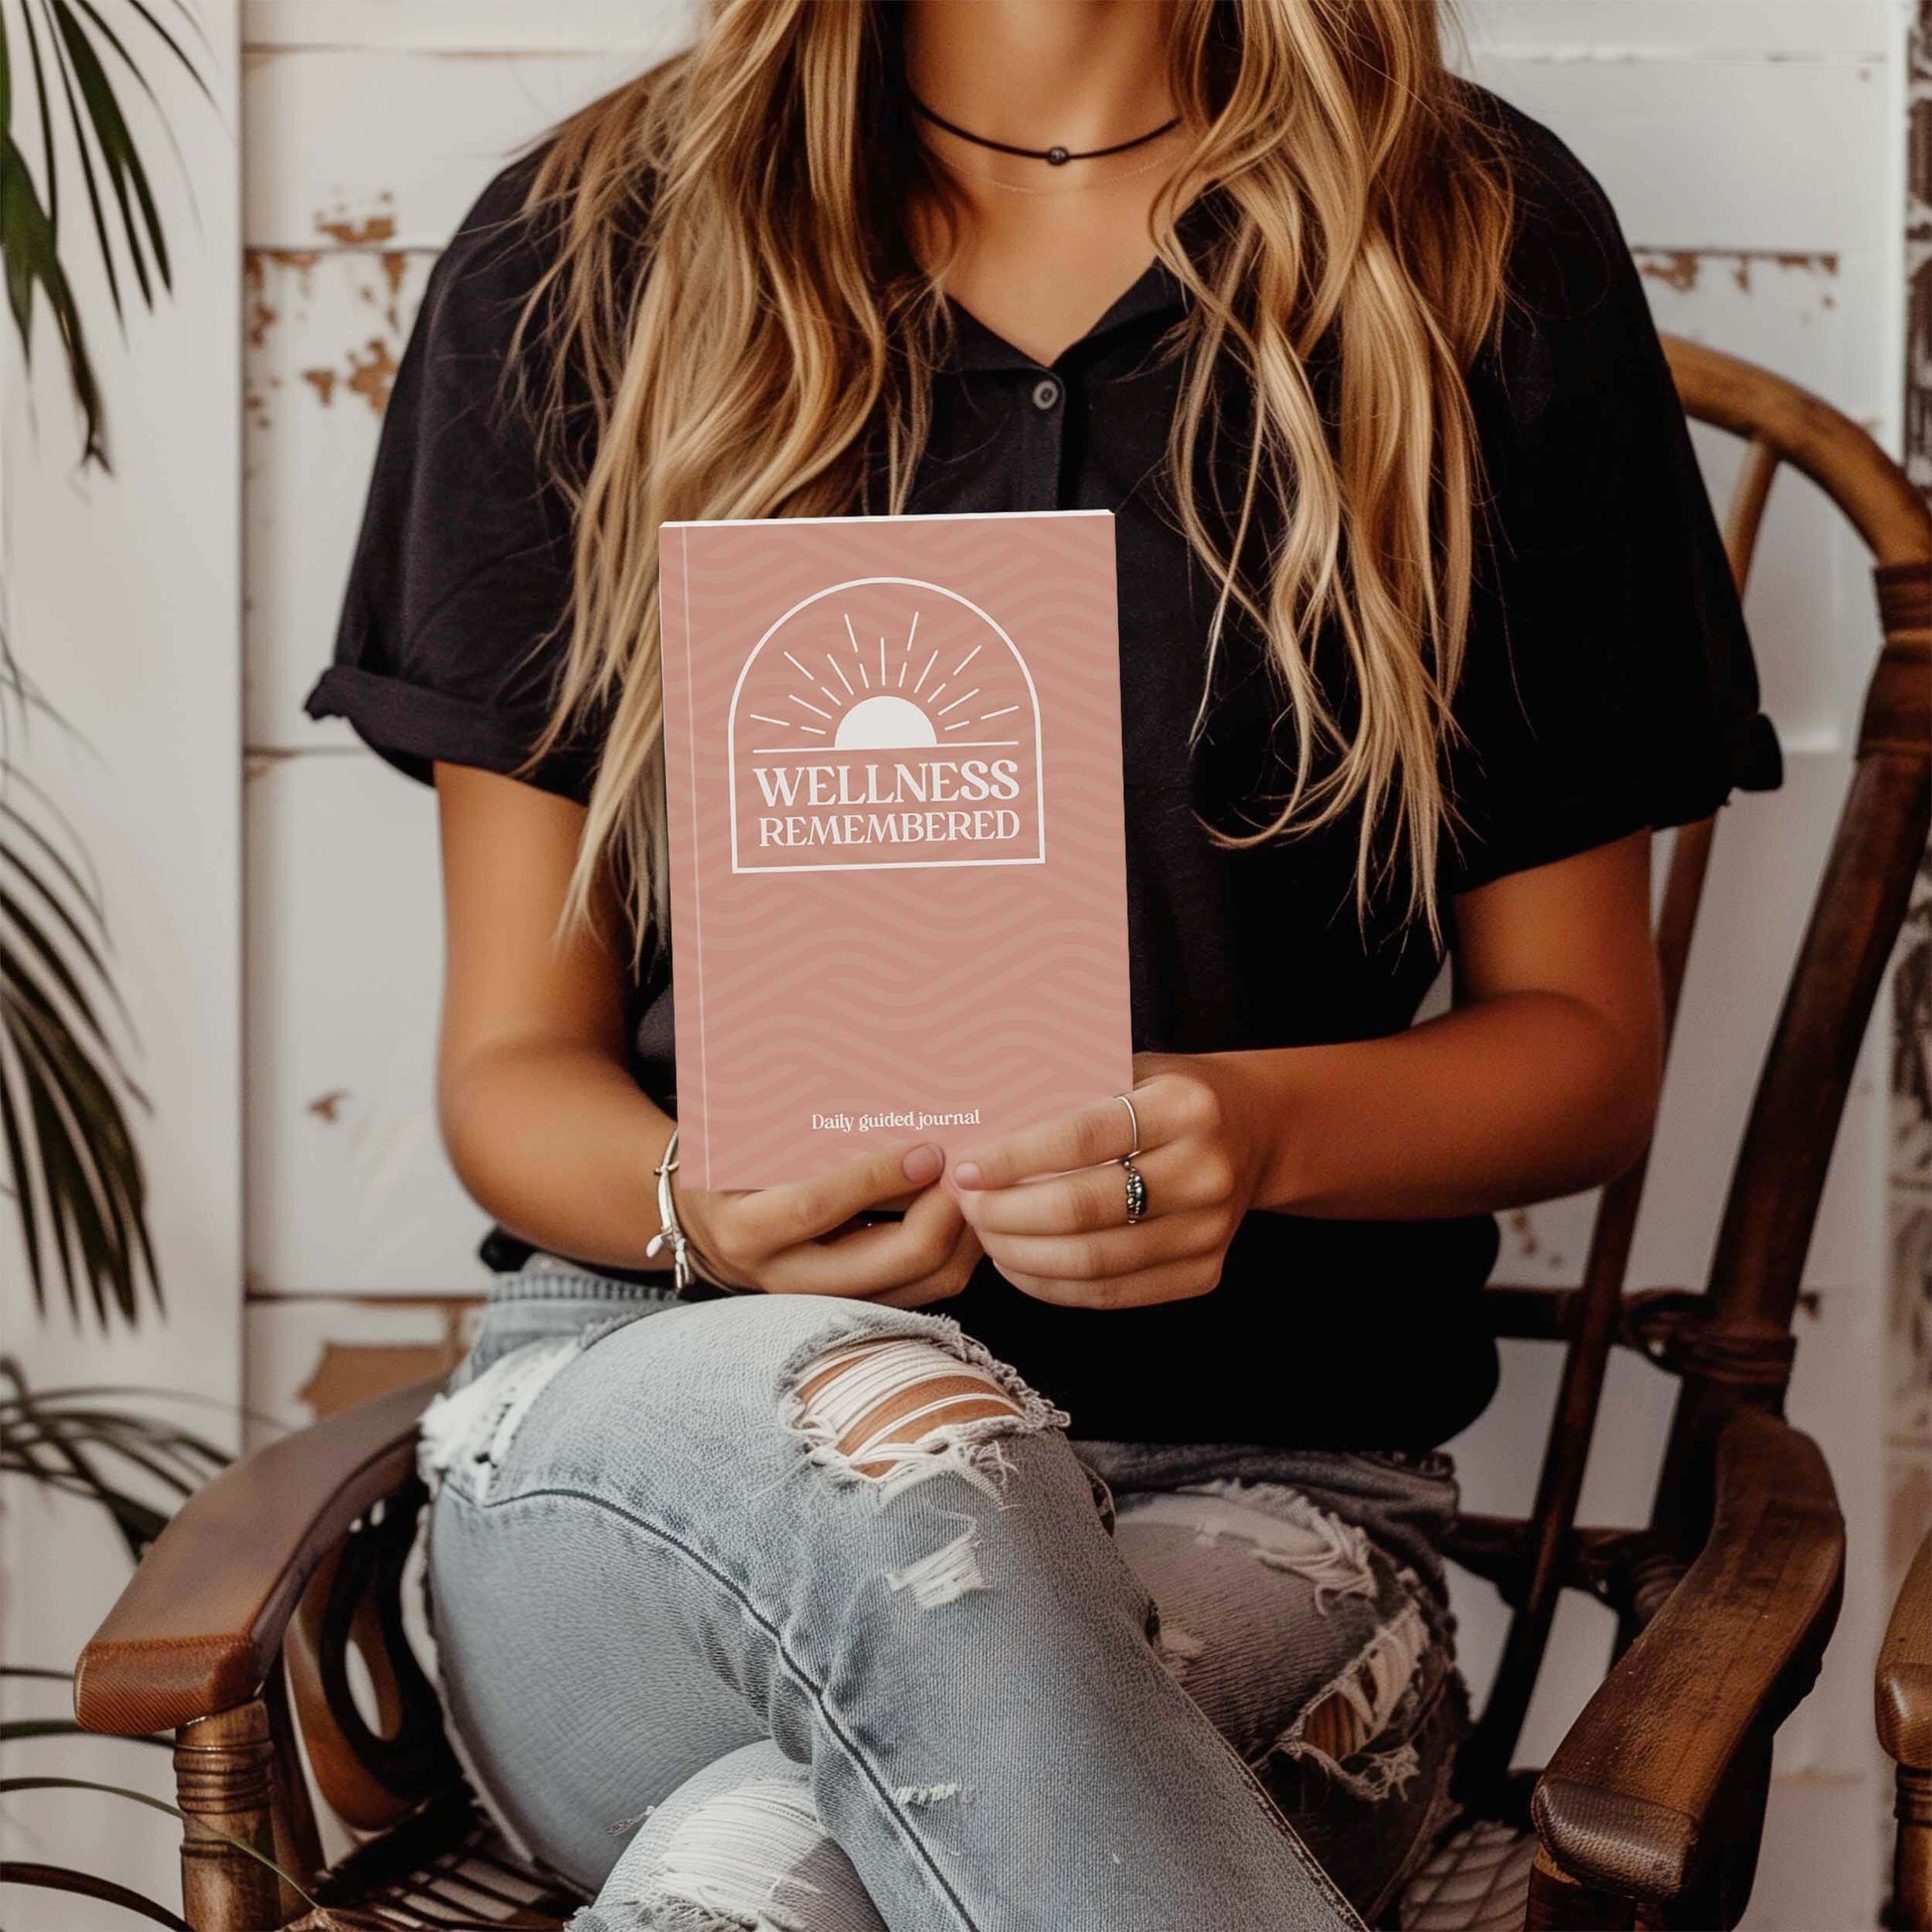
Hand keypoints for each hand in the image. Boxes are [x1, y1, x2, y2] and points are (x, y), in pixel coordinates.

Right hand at [676, 1141, 980, 1306]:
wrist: (709, 1228)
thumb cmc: (733, 1168)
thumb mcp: (748, 1147)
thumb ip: (803, 1132)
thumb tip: (890, 1102)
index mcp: (749, 1228)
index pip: (817, 1206)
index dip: (877, 1177)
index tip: (927, 1149)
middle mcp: (787, 1276)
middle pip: (889, 1262)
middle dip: (944, 1217)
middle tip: (971, 1172)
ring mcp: (827, 1300)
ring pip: (920, 1284)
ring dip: (962, 1237)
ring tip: (981, 1188)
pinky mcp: (857, 1305)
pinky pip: (925, 1289)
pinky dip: (957, 1251)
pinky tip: (969, 1212)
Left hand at [950, 1055, 1266, 1307]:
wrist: (1255, 1132)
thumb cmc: (1166, 1094)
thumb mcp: (1130, 1068)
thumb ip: (1067, 1089)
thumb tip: (973, 1113)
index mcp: (1186, 1107)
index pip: (1083, 1136)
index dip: (1015, 1157)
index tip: (964, 1166)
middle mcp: (1206, 1171)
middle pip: (1083, 1209)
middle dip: (1006, 1213)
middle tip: (965, 1204)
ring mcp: (1210, 1230)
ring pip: (1092, 1262)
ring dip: (1020, 1255)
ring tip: (982, 1233)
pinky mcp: (1204, 1273)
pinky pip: (1111, 1293)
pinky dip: (1052, 1285)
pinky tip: (1016, 1263)